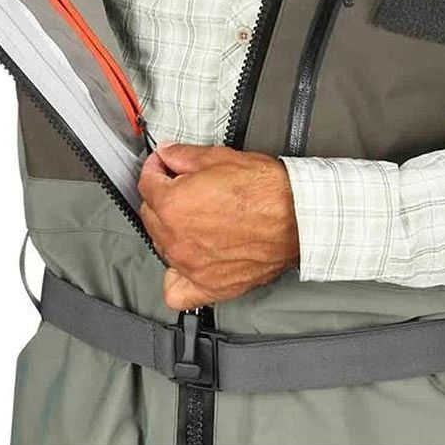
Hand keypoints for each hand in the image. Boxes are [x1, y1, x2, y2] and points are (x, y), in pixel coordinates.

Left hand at [138, 144, 299, 310]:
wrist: (297, 217)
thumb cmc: (265, 190)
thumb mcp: (220, 158)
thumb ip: (184, 156)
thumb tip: (167, 153)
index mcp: (172, 204)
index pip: (147, 184)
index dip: (155, 170)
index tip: (163, 166)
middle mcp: (175, 238)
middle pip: (151, 215)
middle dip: (162, 198)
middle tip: (182, 188)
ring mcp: (190, 265)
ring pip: (162, 246)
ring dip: (170, 231)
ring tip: (194, 219)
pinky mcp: (210, 285)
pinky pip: (176, 291)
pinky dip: (176, 277)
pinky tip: (186, 262)